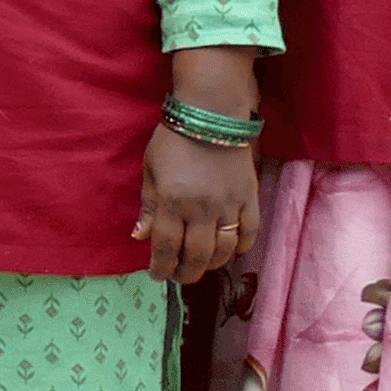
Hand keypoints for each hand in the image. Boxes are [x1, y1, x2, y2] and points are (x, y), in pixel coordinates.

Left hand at [135, 124, 256, 282]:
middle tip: (179, 276)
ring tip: (201, 265)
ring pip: (224, 250)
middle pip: (197, 256)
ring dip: (211, 265)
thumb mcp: (150, 170)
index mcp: (173, 201)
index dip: (161, 267)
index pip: (166, 247)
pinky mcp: (250, 197)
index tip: (157, 274)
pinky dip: (240, 247)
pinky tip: (229, 250)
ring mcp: (229, 204)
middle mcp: (202, 208)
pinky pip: (249, 233)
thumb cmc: (173, 140)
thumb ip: (149, 206)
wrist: (211, 113)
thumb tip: (141, 236)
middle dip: (186, 273)